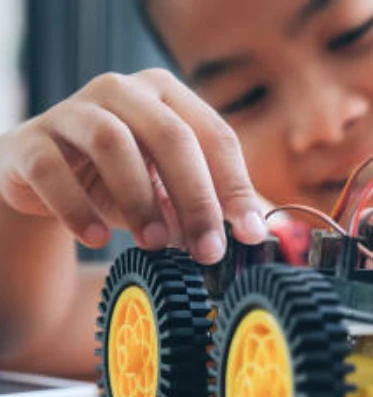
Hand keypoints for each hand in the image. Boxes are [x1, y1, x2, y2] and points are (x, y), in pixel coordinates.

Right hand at [0, 69, 266, 263]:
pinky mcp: (31, 141)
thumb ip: (212, 204)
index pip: (215, 135)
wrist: (44, 179)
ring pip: (113, 143)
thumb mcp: (172, 188)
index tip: (250, 234)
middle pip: (171, 136)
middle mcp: (122, 91)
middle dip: (197, 198)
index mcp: (168, 96)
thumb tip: (262, 234)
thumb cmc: (123, 180)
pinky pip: (53, 169)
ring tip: (156, 244)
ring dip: (141, 199)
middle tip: (209, 250)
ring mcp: (72, 111)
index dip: (236, 187)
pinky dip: (77, 207)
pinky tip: (97, 239)